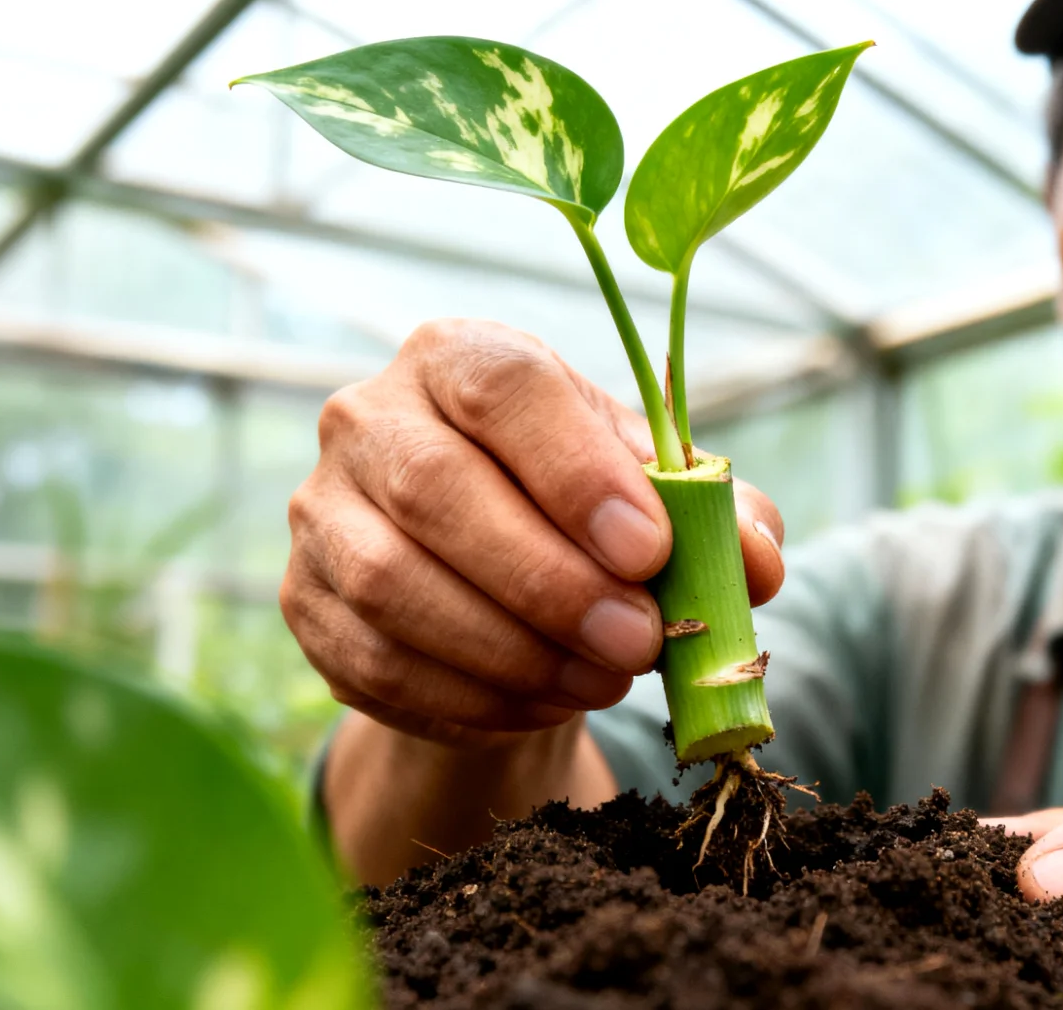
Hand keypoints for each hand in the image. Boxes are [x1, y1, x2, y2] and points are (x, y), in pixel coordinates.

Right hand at [281, 318, 785, 749]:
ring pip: (394, 585)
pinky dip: (471, 699)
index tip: (648, 548)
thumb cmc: (579, 510)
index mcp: (459, 357)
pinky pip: (376, 663)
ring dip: (512, 650)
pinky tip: (544, 705)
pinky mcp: (304, 604)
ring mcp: (321, 512)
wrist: (489, 578)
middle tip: (638, 640)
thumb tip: (758, 562)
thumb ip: (712, 514)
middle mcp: (369, 418)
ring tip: (602, 680)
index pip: (503, 388)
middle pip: (436, 489)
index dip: (576, 470)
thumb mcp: (651, 492)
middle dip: (549, 580)